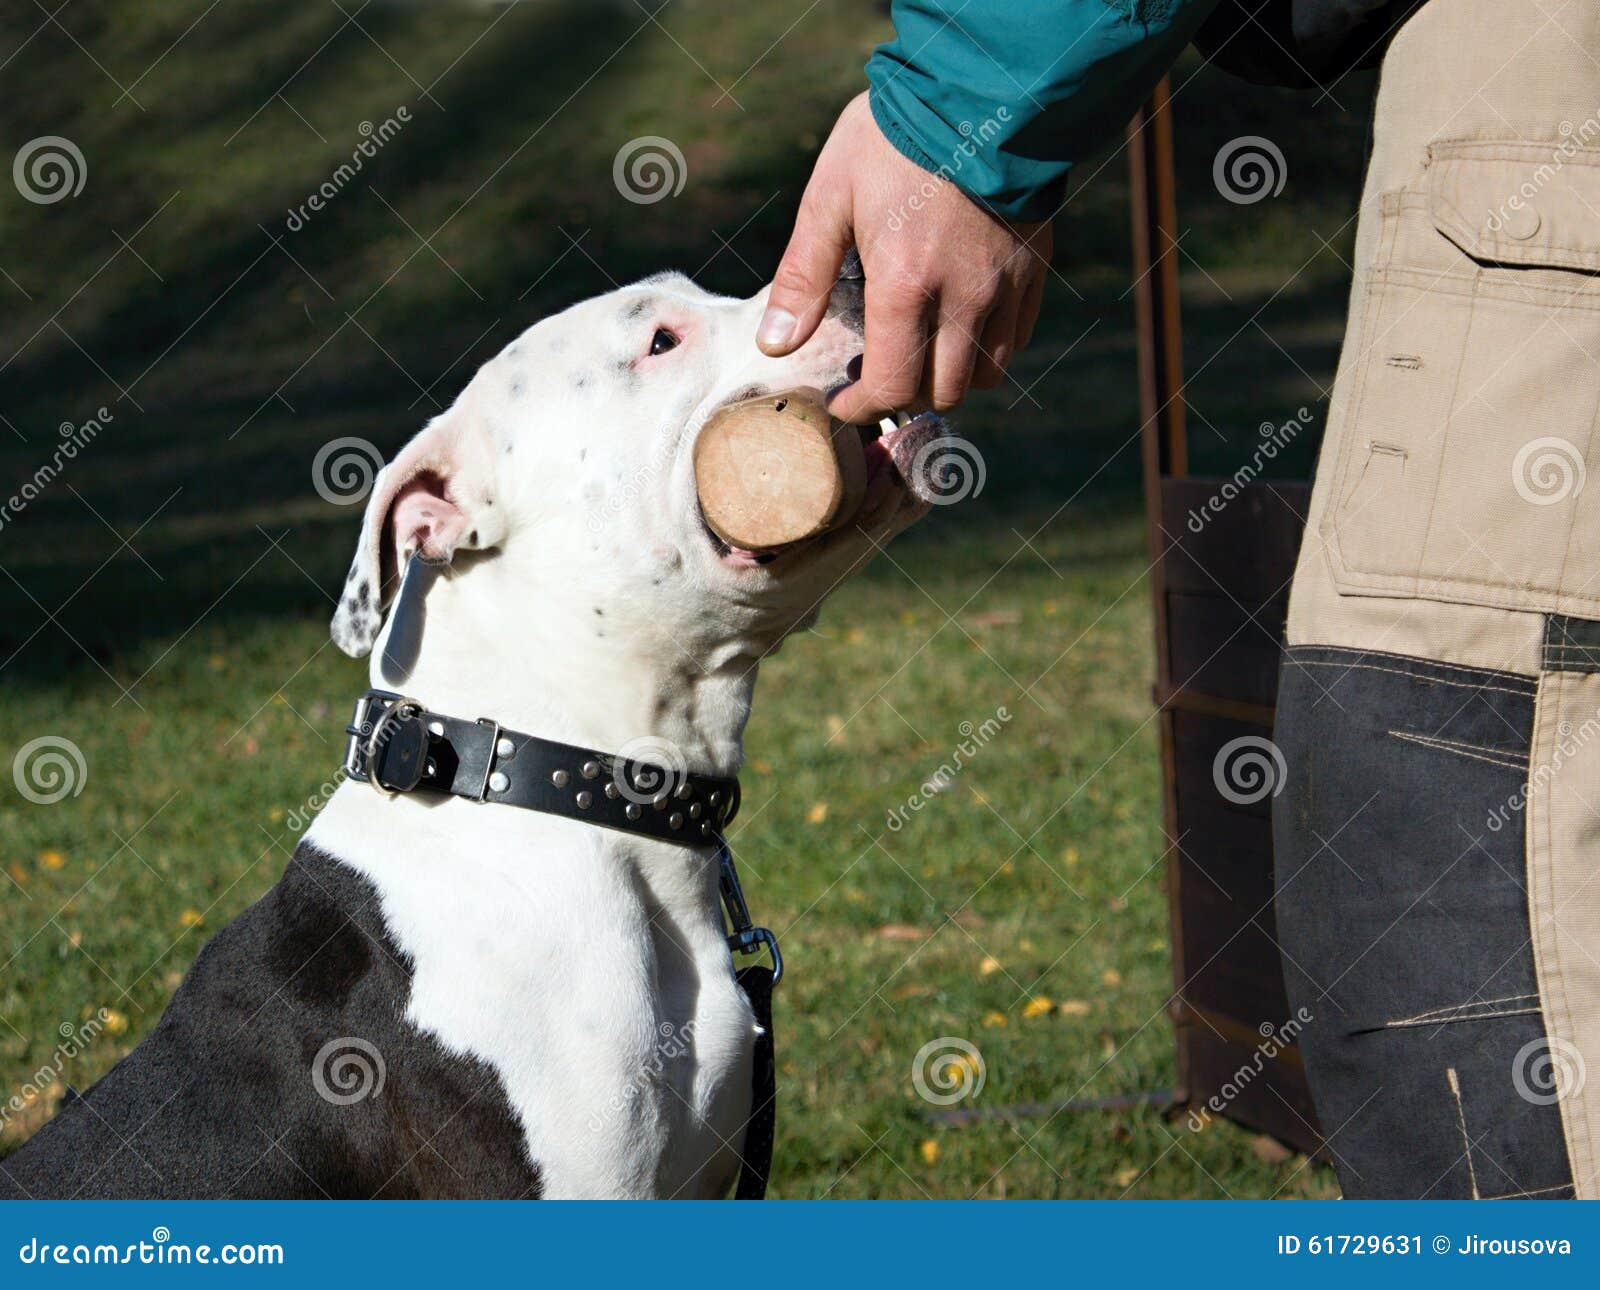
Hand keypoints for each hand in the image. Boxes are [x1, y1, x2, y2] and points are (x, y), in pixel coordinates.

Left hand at [758, 92, 1051, 422]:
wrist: (980, 86)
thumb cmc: (895, 138)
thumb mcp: (831, 196)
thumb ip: (804, 277)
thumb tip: (777, 345)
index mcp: (906, 286)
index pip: (891, 386)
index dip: (861, 407)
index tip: (841, 402)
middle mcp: (963, 299)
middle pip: (941, 392)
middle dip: (903, 394)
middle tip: (874, 374)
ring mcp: (1004, 287)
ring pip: (984, 374)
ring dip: (948, 377)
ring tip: (918, 351)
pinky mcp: (1032, 269)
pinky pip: (1015, 337)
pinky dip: (985, 348)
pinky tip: (957, 323)